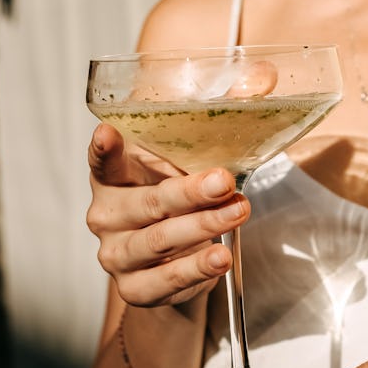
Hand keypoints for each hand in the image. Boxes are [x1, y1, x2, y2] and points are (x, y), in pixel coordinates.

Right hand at [86, 123, 249, 306]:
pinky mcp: (135, 288)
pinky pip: (164, 280)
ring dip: (201, 226)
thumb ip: (224, 117)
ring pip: (157, 240)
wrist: (180, 265)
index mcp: (115, 178)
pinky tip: (220, 256)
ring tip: (237, 213)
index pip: (103, 161)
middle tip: (224, 182)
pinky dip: (194, 269)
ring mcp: (117, 254)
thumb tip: (264, 78)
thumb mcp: (197, 161)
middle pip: (147, 202)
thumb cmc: (183, 201)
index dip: (104, 149)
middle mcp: (108, 215)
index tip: (109, 133)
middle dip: (188, 192)